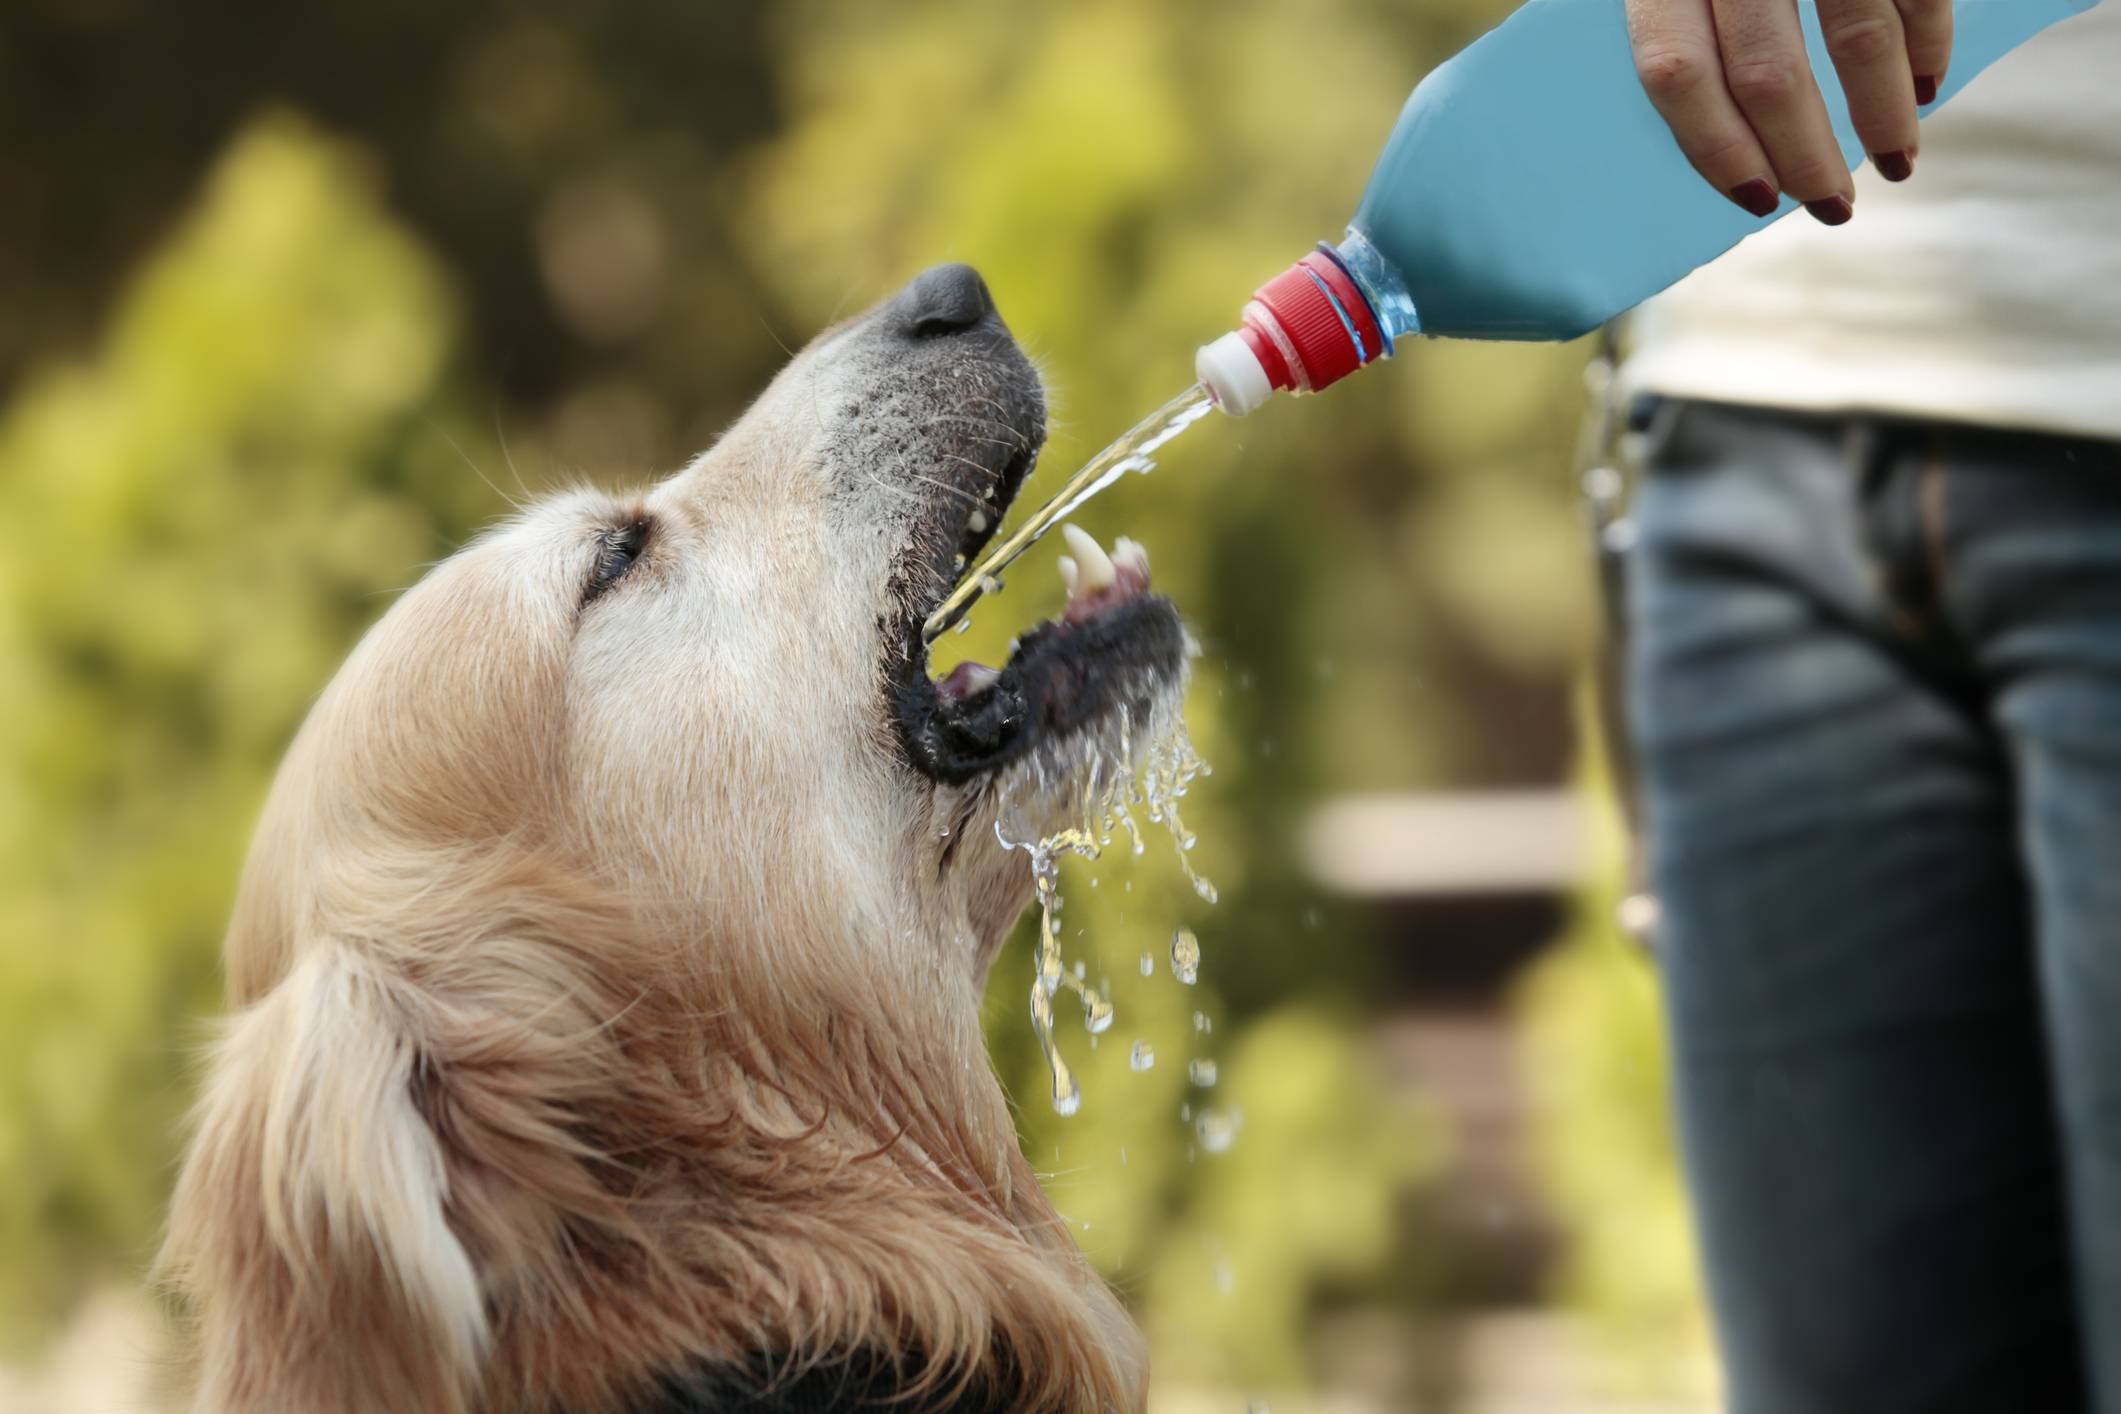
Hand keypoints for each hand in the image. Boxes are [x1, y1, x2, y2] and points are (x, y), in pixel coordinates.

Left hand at [1625, 0, 1952, 224]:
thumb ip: (1682, 23)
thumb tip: (1724, 133)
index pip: (1676, 72)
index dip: (1714, 147)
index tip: (1755, 199)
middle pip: (1767, 72)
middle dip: (1807, 154)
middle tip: (1832, 205)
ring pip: (1855, 34)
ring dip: (1884, 111)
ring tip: (1897, 159)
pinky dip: (1927, 38)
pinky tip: (1927, 81)